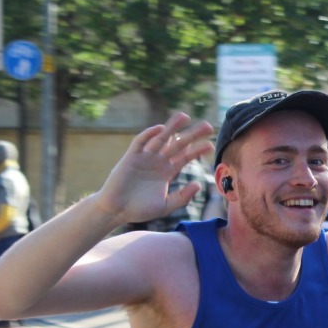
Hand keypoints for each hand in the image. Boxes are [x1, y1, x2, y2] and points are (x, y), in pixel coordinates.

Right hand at [95, 112, 213, 224]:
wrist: (116, 211)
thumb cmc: (139, 210)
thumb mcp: (166, 206)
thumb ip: (182, 197)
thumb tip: (198, 184)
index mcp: (167, 172)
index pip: (185, 157)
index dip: (197, 150)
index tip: (210, 145)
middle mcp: (158, 161)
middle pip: (178, 145)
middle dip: (192, 135)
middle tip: (207, 126)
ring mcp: (145, 158)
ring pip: (161, 139)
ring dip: (172, 128)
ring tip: (185, 116)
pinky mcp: (131, 157)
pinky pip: (141, 142)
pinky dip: (149, 134)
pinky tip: (161, 128)